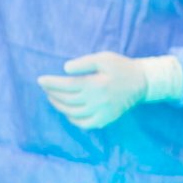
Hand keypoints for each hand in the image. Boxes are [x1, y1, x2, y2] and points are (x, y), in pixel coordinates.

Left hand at [37, 52, 182, 129]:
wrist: (143, 83)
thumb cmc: (122, 67)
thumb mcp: (104, 58)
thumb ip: (84, 63)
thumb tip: (65, 69)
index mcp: (95, 84)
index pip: (66, 85)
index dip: (51, 83)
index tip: (40, 80)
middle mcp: (96, 100)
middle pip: (67, 99)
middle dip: (53, 93)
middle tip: (45, 88)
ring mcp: (101, 112)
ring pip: (73, 112)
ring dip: (59, 106)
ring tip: (53, 98)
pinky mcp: (106, 119)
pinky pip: (85, 124)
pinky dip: (73, 120)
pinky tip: (68, 113)